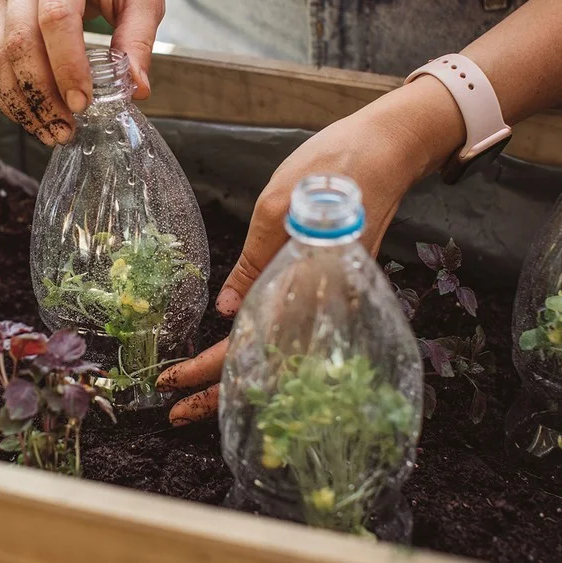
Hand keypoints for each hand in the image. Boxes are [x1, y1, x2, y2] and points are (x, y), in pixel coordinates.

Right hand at [0, 0, 163, 145]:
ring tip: (50, 130)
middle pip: (20, 41)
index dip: (66, 66)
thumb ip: (139, 41)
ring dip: (22, 101)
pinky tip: (33, 115)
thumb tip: (135, 90)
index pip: (56, 17)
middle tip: (66, 128)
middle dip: (41, 94)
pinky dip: (10, 93)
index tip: (83, 103)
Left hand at [156, 77, 465, 424]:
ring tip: (200, 401)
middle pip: (267, 364)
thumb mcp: (276, 205)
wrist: (389, 149)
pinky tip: (244, 363)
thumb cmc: (332, 167)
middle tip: (176, 413)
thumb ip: (253, 262)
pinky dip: (267, 356)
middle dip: (221, 392)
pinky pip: (297, 335)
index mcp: (306, 283)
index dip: (209, 368)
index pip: (250, 343)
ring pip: (282, 355)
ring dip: (241, 380)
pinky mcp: (337, 288)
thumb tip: (227, 312)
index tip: (172, 382)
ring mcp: (334, 299)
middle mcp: (326, 303)